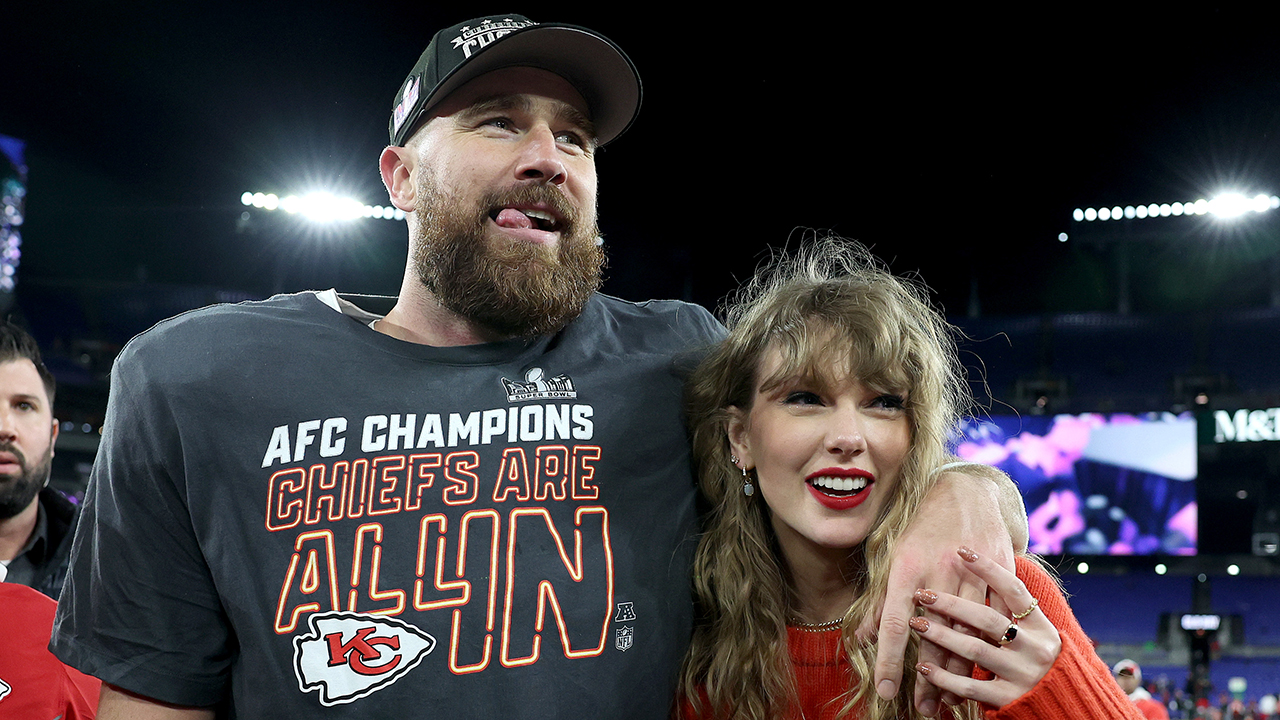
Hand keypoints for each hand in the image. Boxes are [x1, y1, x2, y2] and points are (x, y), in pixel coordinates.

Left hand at [858, 470, 1018, 716]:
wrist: (967, 492)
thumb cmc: (922, 528)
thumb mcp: (894, 558)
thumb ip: (881, 601)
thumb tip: (862, 637)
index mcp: (907, 569)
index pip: (895, 624)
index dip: (890, 660)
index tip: (886, 691)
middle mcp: (939, 573)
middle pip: (935, 636)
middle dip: (929, 677)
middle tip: (923, 708)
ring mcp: (972, 574)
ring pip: (969, 632)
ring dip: (960, 670)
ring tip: (949, 700)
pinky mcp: (999, 574)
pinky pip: (997, 618)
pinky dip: (991, 646)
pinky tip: (984, 670)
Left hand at [909, 548, 1060, 707]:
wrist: (1067, 704)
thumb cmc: (1038, 661)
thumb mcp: (1037, 634)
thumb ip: (1012, 613)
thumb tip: (978, 579)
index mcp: (1042, 626)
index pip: (1014, 589)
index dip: (989, 569)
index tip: (962, 550)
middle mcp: (1035, 647)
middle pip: (987, 619)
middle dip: (951, 605)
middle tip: (922, 594)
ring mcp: (1023, 674)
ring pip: (975, 650)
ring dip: (941, 636)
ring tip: (916, 624)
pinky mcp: (1009, 698)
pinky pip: (970, 686)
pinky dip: (944, 676)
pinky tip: (923, 667)